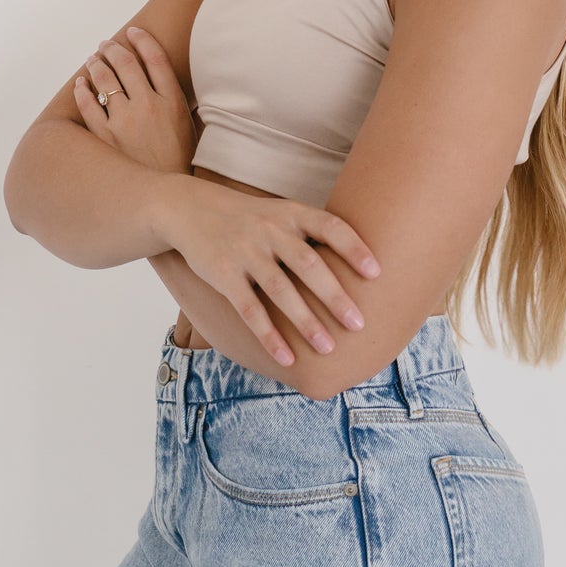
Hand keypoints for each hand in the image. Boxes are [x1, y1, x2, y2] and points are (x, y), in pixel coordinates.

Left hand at [73, 26, 195, 176]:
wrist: (164, 197)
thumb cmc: (178, 163)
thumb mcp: (188, 128)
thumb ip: (175, 103)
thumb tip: (163, 81)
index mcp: (172, 102)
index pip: (156, 59)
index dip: (143, 40)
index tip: (133, 32)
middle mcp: (148, 106)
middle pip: (127, 64)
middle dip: (114, 48)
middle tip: (107, 44)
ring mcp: (124, 121)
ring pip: (105, 80)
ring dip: (97, 64)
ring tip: (94, 59)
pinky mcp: (104, 137)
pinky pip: (88, 105)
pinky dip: (82, 90)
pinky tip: (81, 84)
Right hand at [157, 175, 381, 368]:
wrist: (188, 208)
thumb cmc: (248, 217)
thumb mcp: (279, 212)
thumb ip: (310, 234)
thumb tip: (357, 265)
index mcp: (291, 213)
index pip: (330, 226)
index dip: (354, 248)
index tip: (376, 273)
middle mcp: (270, 230)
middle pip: (308, 264)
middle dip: (335, 296)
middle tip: (359, 324)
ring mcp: (245, 252)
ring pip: (280, 291)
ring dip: (305, 322)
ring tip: (327, 349)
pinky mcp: (223, 274)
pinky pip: (249, 309)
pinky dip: (268, 336)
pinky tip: (286, 358)